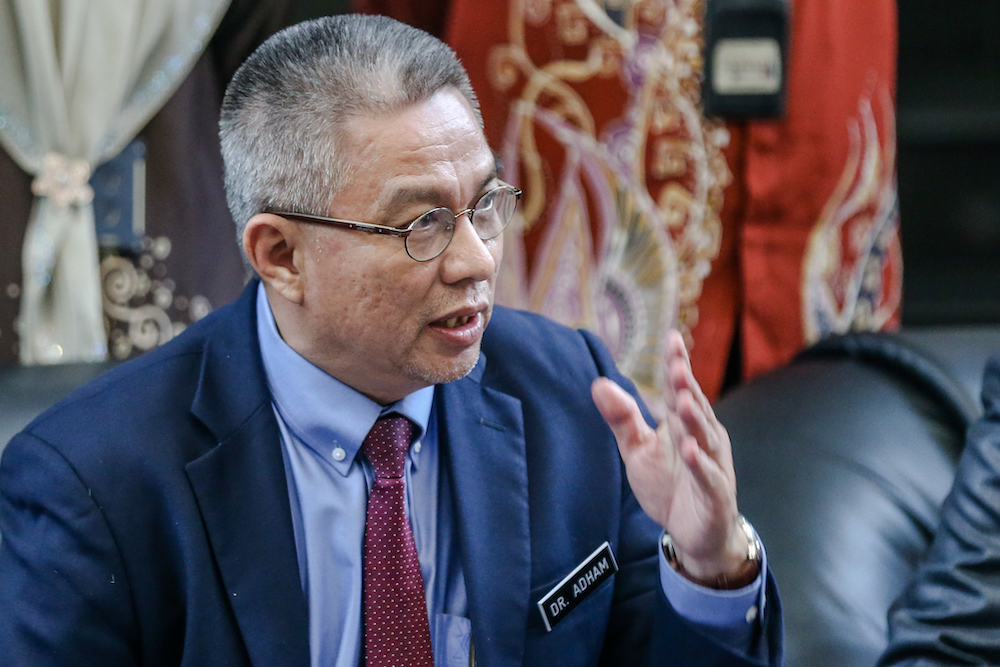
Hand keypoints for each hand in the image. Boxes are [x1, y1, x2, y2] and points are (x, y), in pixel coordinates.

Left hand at [591, 330, 748, 582]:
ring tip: (682, 399)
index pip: (679, 388)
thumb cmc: (668, 485)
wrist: (694, 535)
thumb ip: (622, 418)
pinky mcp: (715, 495)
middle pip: (693, 407)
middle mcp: (703, 438)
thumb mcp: (638, 450)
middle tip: (677, 363)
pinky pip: (708, 477)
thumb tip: (598, 383)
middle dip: (686, 385)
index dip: (677, 364)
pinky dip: (701, 464)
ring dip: (694, 419)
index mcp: (684, 423)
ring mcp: (713, 465)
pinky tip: (691, 450)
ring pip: (704, 438)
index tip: (672, 337)